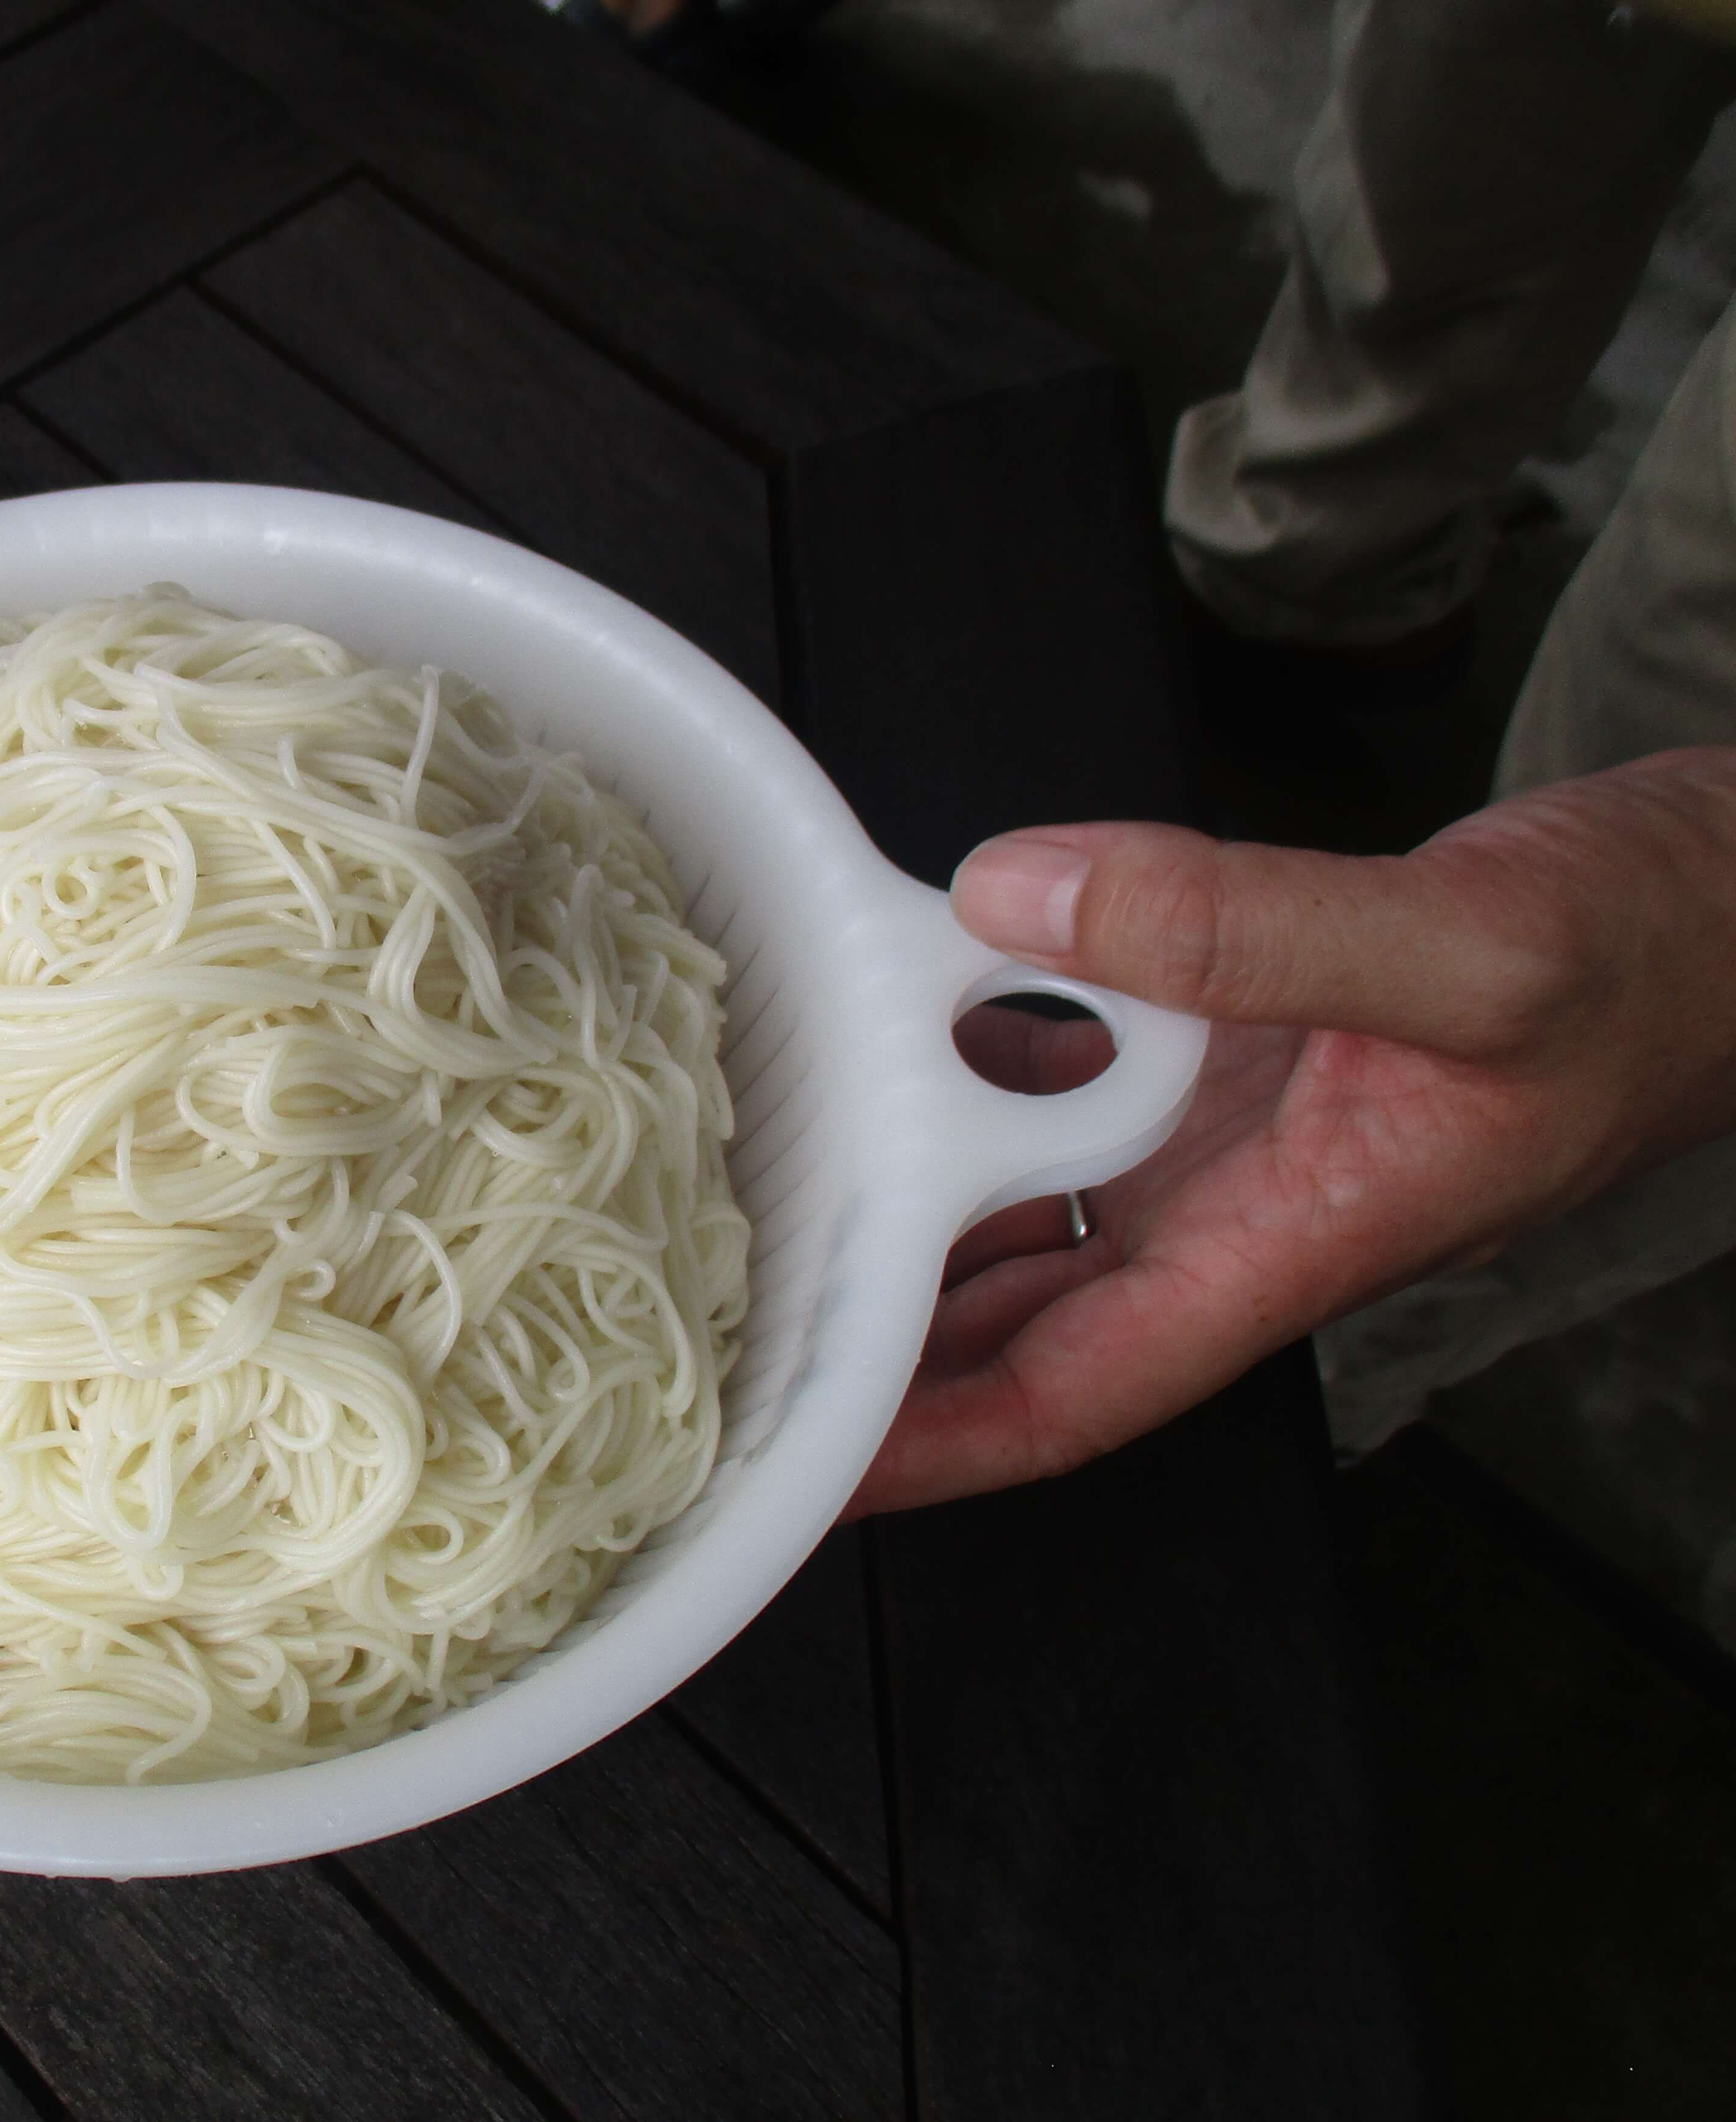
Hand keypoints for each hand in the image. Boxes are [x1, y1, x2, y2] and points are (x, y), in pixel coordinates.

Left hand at [849, 747, 1735, 1515]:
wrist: (1726, 910)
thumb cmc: (1649, 959)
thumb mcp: (1465, 946)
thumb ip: (1248, 927)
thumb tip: (1025, 896)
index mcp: (1293, 1244)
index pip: (1068, 1397)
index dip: (923, 1444)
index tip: (796, 1460)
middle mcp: (1240, 1214)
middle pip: (1016, 1323)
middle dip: (877, 1340)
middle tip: (721, 1321)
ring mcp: (1231, 1141)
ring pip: (1032, 1207)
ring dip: (910, 1200)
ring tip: (768, 1187)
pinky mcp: (1232, 1058)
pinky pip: (1073, 1082)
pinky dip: (984, 1059)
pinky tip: (908, 1007)